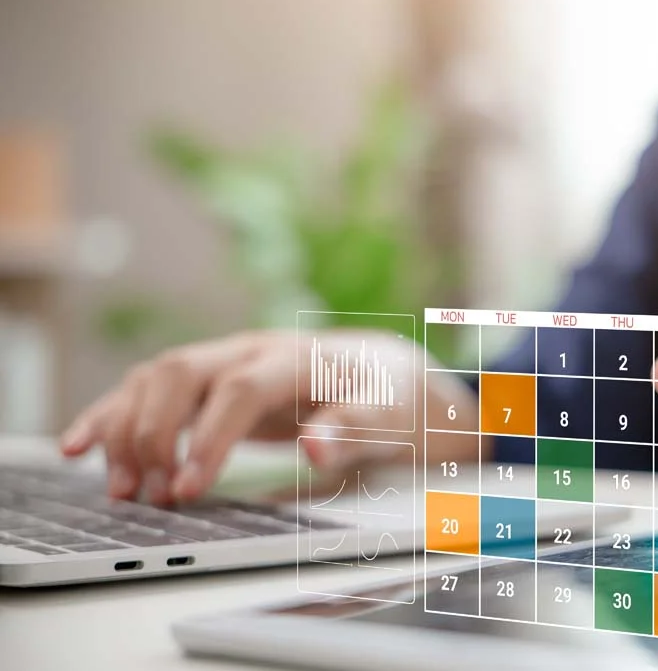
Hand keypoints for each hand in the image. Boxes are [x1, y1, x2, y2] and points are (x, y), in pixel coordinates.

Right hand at [60, 330, 424, 503]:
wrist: (383, 372)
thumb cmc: (385, 397)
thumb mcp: (386, 417)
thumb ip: (353, 430)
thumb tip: (316, 448)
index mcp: (297, 358)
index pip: (243, 389)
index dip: (211, 437)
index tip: (188, 490)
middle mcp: (250, 350)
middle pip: (181, 373)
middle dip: (155, 434)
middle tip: (152, 497)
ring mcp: (223, 360)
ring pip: (154, 379)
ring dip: (127, 431)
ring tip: (121, 492)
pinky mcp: (206, 381)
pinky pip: (147, 390)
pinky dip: (112, 416)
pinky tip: (80, 447)